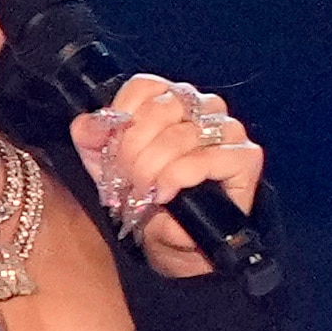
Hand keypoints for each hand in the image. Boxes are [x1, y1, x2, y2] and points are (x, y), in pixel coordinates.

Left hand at [68, 75, 264, 275]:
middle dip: (134, 150)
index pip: (144, 86)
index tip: (112, 151)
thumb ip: (92, 141)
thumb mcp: (110, 170)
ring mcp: (228, 130)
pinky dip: (178, 177)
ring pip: (180, 135)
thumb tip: (86, 125)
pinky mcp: (245, 157)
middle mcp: (203, 107)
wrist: (178, 244)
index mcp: (172, 100)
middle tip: (126, 180)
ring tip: (143, 192)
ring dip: (152, 168)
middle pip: (161, 109)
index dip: (122, 118)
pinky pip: (205, 158)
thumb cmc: (150, 201)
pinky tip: (165, 194)